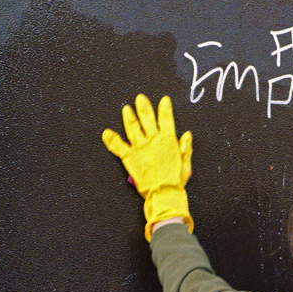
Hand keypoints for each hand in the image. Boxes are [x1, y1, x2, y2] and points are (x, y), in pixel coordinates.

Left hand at [102, 94, 193, 240]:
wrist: (163, 193)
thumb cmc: (175, 180)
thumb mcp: (186, 164)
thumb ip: (185, 148)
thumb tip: (187, 135)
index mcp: (168, 140)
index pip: (166, 119)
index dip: (165, 108)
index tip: (164, 100)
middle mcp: (153, 140)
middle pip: (147, 118)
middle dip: (143, 107)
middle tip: (140, 98)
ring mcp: (140, 147)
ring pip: (132, 127)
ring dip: (128, 117)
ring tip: (126, 109)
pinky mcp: (129, 157)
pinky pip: (118, 146)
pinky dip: (111, 139)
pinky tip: (106, 133)